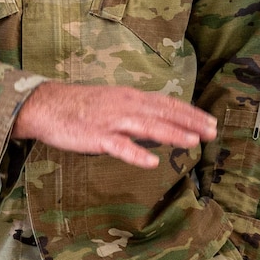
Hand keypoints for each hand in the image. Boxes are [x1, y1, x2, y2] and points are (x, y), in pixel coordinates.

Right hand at [13, 82, 216, 168]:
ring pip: (147, 127)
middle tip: (213, 131)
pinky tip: (152, 162)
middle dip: (190, 122)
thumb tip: (161, 125)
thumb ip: (136, 113)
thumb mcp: (113, 103)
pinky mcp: (97, 136)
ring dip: (171, 134)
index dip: (190, 113)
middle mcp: (125, 105)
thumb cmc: (80, 106)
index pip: (167, 104)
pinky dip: (136, 153)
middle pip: (163, 113)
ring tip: (192, 142)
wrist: (47, 105)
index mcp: (130, 97)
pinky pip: (120, 146)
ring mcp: (112, 121)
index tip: (210, 122)